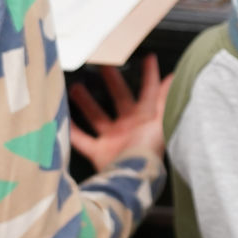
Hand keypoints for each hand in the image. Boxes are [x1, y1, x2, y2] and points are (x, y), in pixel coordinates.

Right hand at [68, 54, 171, 171]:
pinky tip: (61, 119)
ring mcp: (114, 140)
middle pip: (120, 98)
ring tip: (74, 87)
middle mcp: (130, 127)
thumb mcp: (159, 122)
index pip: (149, 91)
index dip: (150, 75)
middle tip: (104, 65)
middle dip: (113, 82)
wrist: (131, 180)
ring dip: (87, 103)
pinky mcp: (99, 153)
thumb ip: (164, 100)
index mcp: (146, 119)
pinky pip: (83, 139)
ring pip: (98, 116)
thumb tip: (175, 77)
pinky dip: (72, 131)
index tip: (149, 58)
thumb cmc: (148, 151)